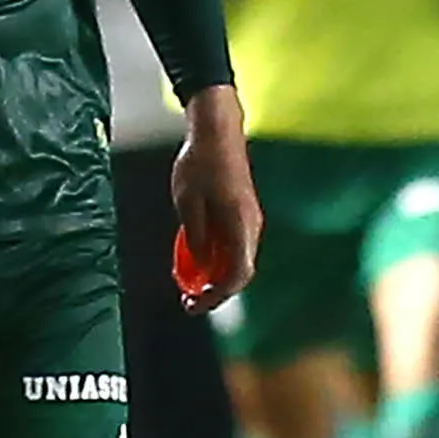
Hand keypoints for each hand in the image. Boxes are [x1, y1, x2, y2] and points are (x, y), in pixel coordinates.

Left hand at [168, 87, 260, 314]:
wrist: (218, 132)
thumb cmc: (200, 164)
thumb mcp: (187, 202)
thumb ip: (194, 237)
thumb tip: (199, 266)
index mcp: (239, 225)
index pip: (236, 275)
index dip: (216, 296)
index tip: (193, 305)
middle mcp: (251, 227)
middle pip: (240, 272)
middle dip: (215, 290)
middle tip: (188, 299)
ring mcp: (250, 220)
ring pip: (237, 260)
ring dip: (215, 275)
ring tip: (188, 280)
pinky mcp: (243, 213)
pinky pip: (234, 246)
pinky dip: (217, 258)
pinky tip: (196, 256)